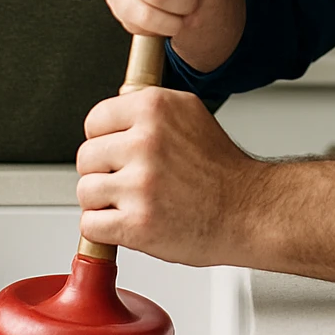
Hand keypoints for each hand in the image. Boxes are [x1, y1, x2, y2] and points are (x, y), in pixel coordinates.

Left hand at [76, 87, 260, 266]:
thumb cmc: (221, 169)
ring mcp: (141, 184)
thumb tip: (114, 104)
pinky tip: (129, 222)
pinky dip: (105, 230)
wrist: (248, 211)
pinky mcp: (137, 224)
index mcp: (155, 108)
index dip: (104, 140)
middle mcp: (146, 141)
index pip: (94, 121)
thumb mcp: (190, 112)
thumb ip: (148, 107)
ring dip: (104, 203)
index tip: (118, 152)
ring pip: (86, 192)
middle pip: (86, 157)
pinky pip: (92, 225)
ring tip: (133, 202)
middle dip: (103, 172)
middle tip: (130, 180)